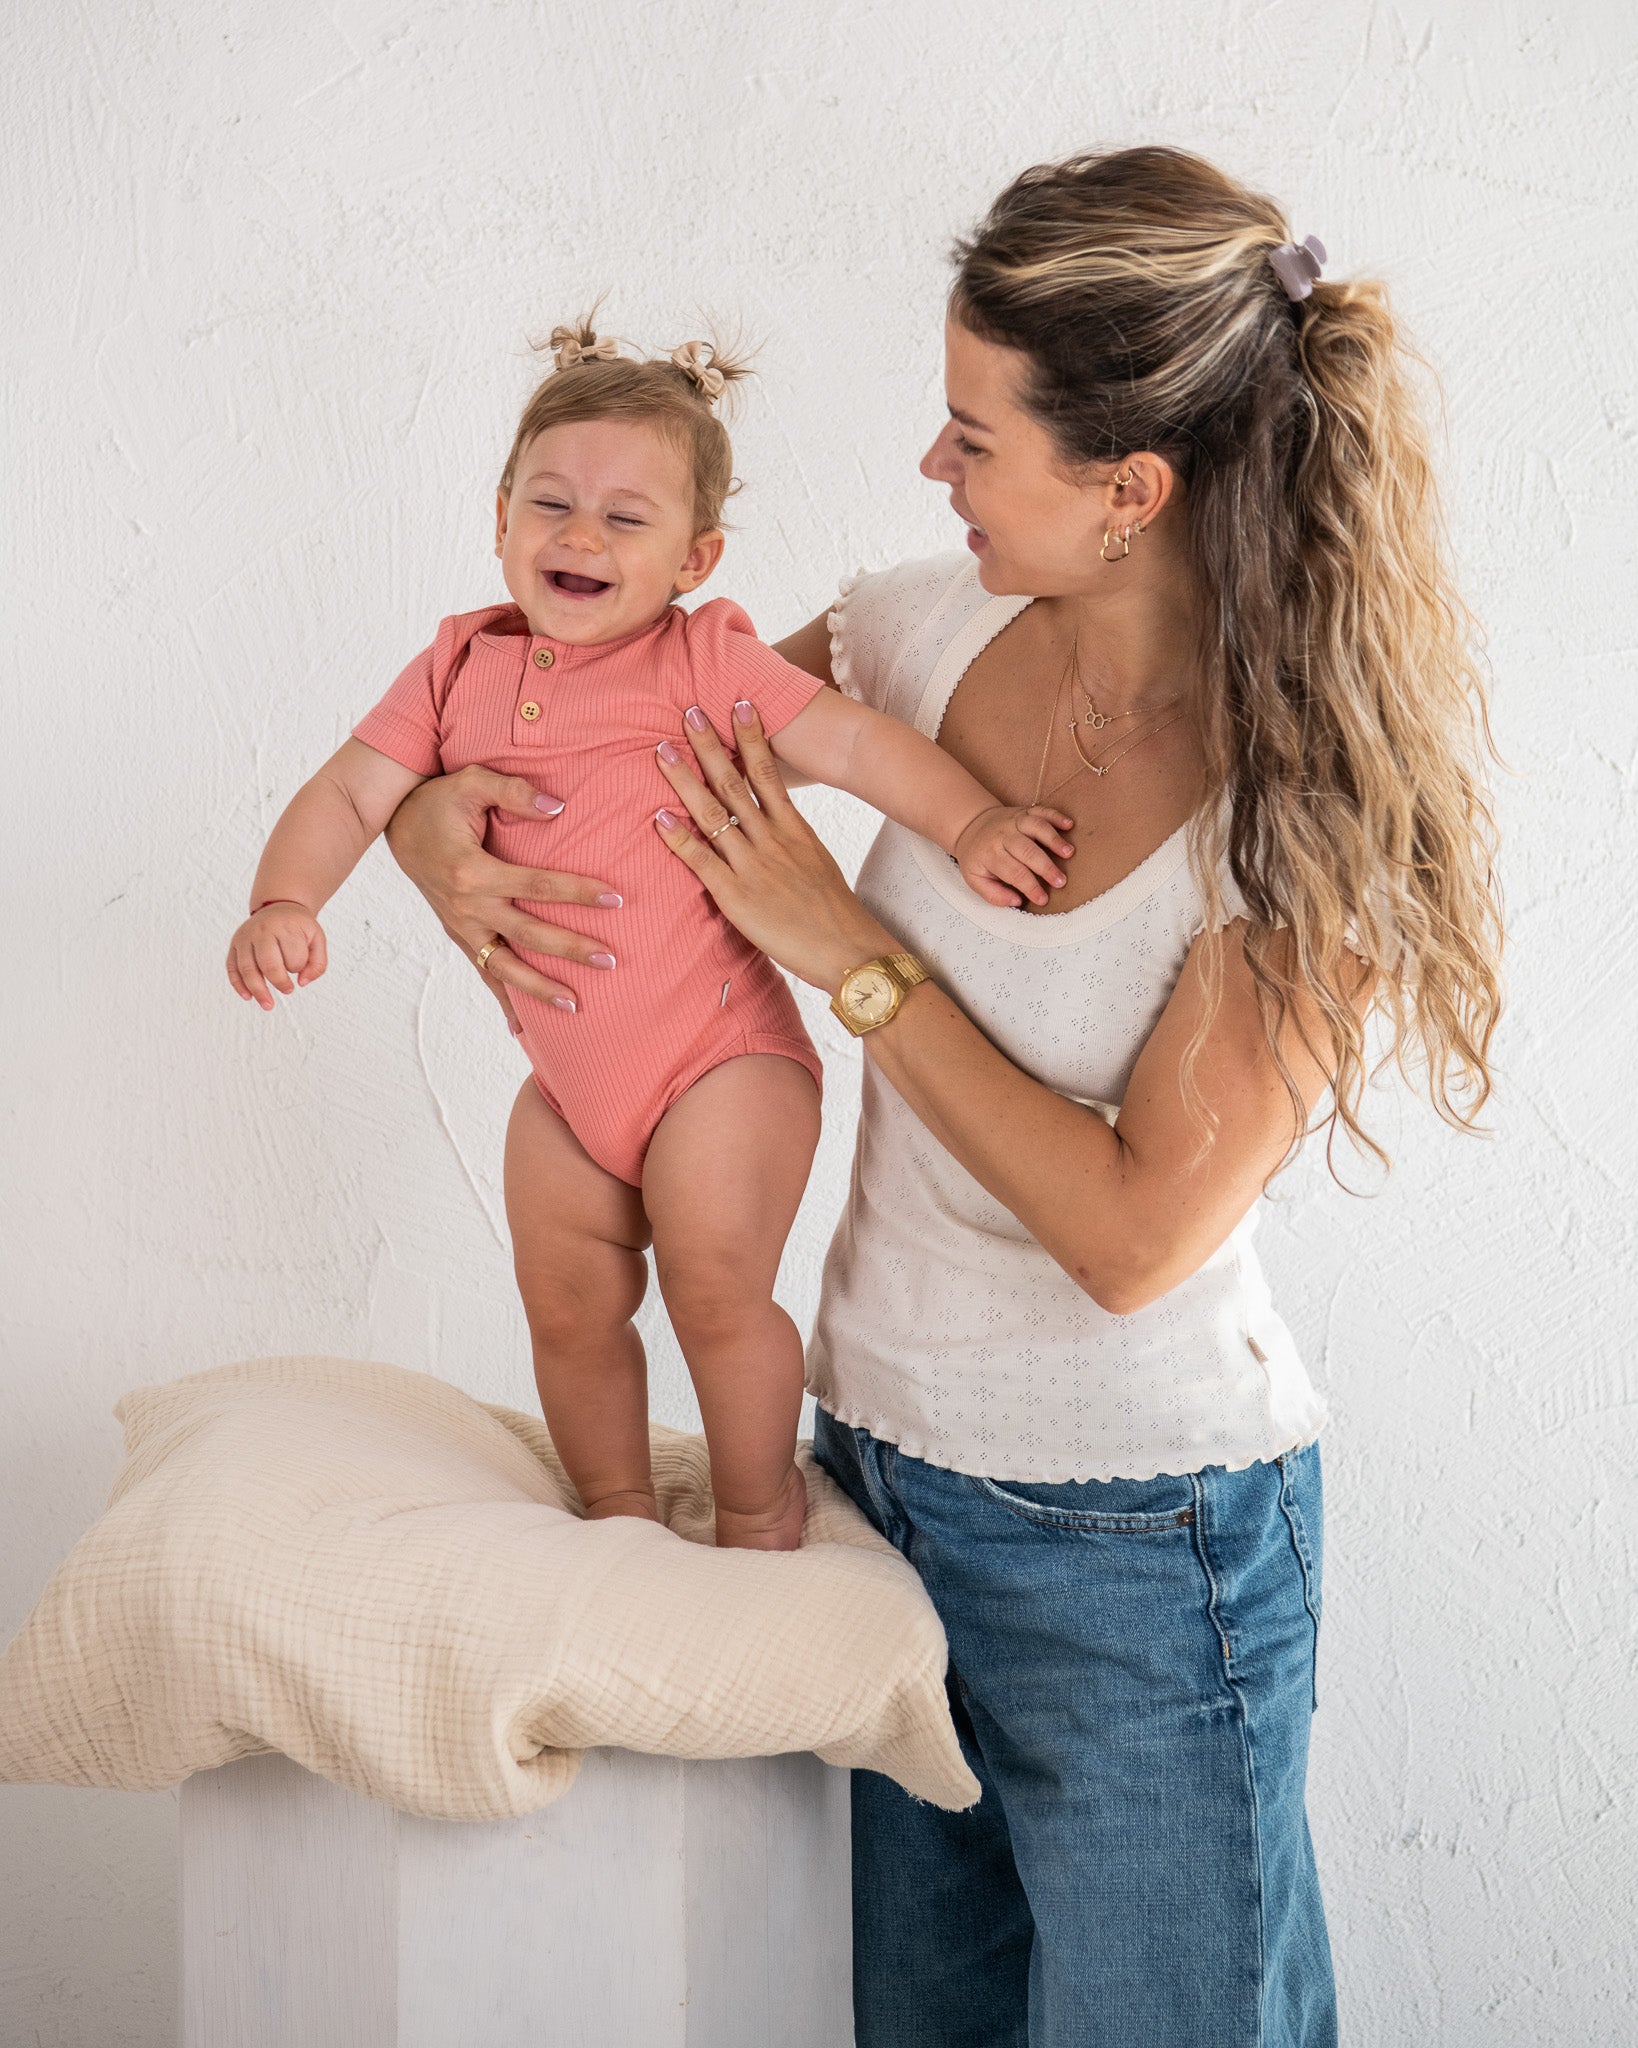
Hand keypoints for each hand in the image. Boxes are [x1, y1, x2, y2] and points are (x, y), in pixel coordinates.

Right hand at [228, 902, 325, 1010]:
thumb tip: (302, 983)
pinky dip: (238, 984)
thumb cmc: (298, 927)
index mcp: (285, 927)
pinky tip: (248, 997)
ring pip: (247, 968)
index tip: (300, 967)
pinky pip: (231, 967)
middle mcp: (262, 930)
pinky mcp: (234, 944)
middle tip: (288, 990)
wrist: (278, 907)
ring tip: (268, 1005)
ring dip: (257, 990)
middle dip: (279, 983)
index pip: (293, 957)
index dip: (299, 968)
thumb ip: (318, 963)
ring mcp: (245, 937)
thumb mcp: (317, 938)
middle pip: (268, 964)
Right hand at [381, 767, 622, 1022]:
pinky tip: (521, 1029)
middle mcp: (467, 908)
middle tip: (611, 960)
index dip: (578, 891)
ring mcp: (461, 928)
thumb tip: (558, 808)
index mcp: (473, 871)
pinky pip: (483, 974)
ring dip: (540, 989)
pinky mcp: (459, 937)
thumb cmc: (438, 802)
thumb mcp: (471, 782)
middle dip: (570, 950)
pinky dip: (503, 1001)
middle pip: (528, 935)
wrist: (397, 827)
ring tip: (576, 1006)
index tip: (615, 899)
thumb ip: (514, 791)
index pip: (538, 886)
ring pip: (504, 968)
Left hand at [652, 701, 898, 994]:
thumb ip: (792, 841)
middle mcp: (772, 840)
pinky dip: (678, 838)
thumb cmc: (834, 913)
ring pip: (713, 814)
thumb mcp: (817, 863)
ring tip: (662, 751)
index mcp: (794, 829)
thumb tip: (776, 824)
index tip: (739, 704)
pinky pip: (701, 862)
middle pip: (735, 783)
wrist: (849, 950)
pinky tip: (658, 816)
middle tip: (688, 711)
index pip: (768, 772)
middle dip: (709, 745)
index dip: (751, 737)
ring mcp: (753, 866)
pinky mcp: (736, 897)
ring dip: (685, 780)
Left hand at [951, 804, 1074, 908]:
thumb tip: (1016, 901)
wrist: (970, 826)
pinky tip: (1069, 825)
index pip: (1014, 873)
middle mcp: (1003, 836)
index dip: (1030, 887)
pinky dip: (1056, 816)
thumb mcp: (974, 879)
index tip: (1043, 899)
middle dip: (1046, 867)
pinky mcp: (1024, 812)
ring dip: (1054, 839)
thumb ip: (993, 894)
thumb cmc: (977, 856)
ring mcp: (1015, 821)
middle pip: (1027, 851)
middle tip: (1061, 881)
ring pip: (1036, 827)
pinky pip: (1041, 811)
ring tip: (1069, 853)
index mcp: (990, 854)